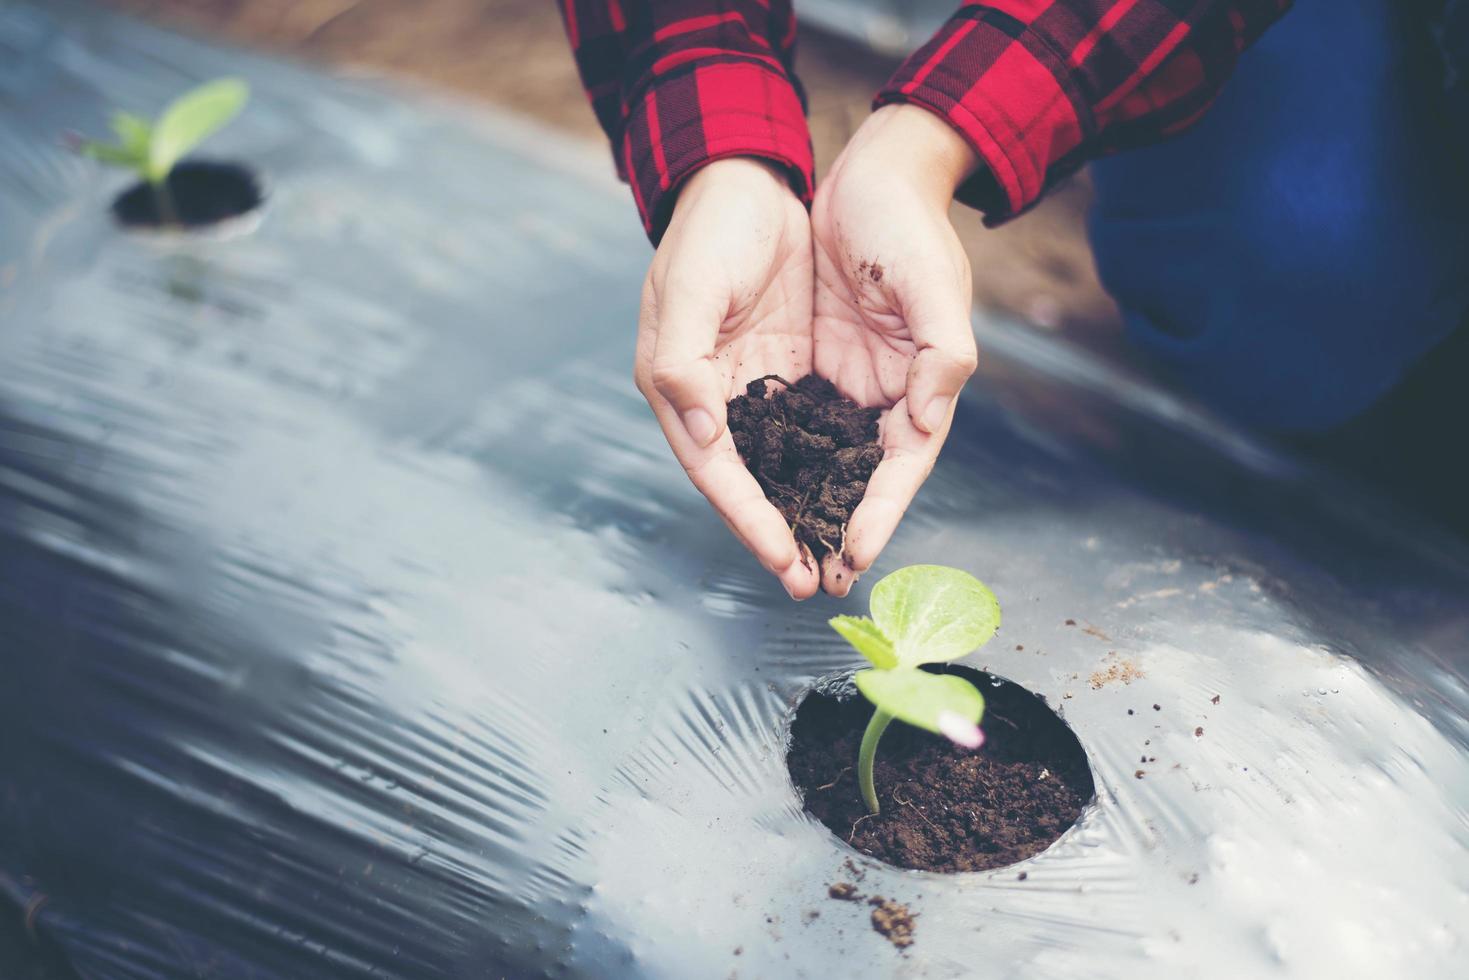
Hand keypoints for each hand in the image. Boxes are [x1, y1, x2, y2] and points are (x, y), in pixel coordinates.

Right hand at [635, 157, 821, 598]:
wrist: (748, 179)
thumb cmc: (711, 229)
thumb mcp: (691, 286)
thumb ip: (686, 359)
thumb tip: (704, 433)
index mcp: (682, 386)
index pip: (718, 471)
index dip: (749, 520)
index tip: (783, 560)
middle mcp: (716, 399)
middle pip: (749, 483)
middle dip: (779, 535)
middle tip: (814, 583)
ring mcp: (754, 388)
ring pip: (783, 466)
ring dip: (807, 511)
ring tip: (838, 558)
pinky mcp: (789, 371)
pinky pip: (812, 430)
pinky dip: (829, 466)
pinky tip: (854, 496)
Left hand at [810, 105, 981, 596]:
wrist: (871, 174)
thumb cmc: (907, 223)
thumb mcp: (933, 281)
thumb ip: (942, 352)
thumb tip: (927, 421)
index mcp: (923, 384)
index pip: (902, 465)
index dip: (880, 513)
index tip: (853, 556)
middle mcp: (884, 395)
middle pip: (859, 477)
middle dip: (837, 529)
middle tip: (810, 582)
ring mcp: (846, 382)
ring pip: (822, 459)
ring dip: (803, 507)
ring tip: (781, 557)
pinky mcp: (811, 364)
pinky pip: (789, 421)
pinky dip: (776, 458)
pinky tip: (752, 490)